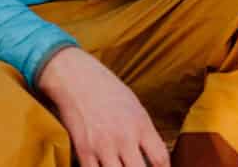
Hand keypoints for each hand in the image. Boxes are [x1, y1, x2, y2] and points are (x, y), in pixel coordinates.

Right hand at [38, 47, 169, 166]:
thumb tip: (151, 155)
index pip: (160, 158)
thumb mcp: (135, 107)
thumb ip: (144, 132)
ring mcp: (103, 146)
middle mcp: (124, 137)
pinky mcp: (84, 151)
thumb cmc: (107, 90)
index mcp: (141, 124)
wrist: (77, 79)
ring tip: (121, 166)